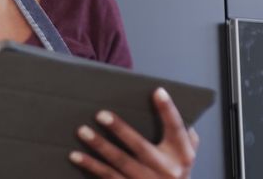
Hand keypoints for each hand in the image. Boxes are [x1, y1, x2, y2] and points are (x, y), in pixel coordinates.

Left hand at [70, 87, 199, 177]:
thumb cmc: (177, 171)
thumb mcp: (186, 155)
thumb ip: (186, 135)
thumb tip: (173, 108)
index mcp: (182, 155)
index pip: (177, 129)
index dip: (168, 111)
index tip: (157, 91)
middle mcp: (167, 170)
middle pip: (140, 147)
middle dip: (120, 130)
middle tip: (100, 114)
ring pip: (120, 163)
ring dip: (100, 146)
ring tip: (82, 131)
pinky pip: (109, 177)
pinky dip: (91, 166)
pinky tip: (76, 156)